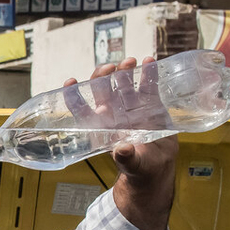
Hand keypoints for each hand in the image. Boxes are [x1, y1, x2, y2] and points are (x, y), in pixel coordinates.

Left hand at [66, 57, 176, 229]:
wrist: (158, 165)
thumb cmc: (139, 167)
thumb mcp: (133, 164)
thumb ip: (127, 158)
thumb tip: (123, 150)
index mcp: (102, 127)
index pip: (82, 109)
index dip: (74, 96)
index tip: (71, 81)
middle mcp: (114, 113)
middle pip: (102, 90)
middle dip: (102, 76)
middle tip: (109, 68)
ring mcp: (131, 107)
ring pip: (123, 84)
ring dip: (125, 71)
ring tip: (130, 62)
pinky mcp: (150, 104)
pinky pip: (147, 85)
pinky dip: (148, 73)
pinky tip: (149, 62)